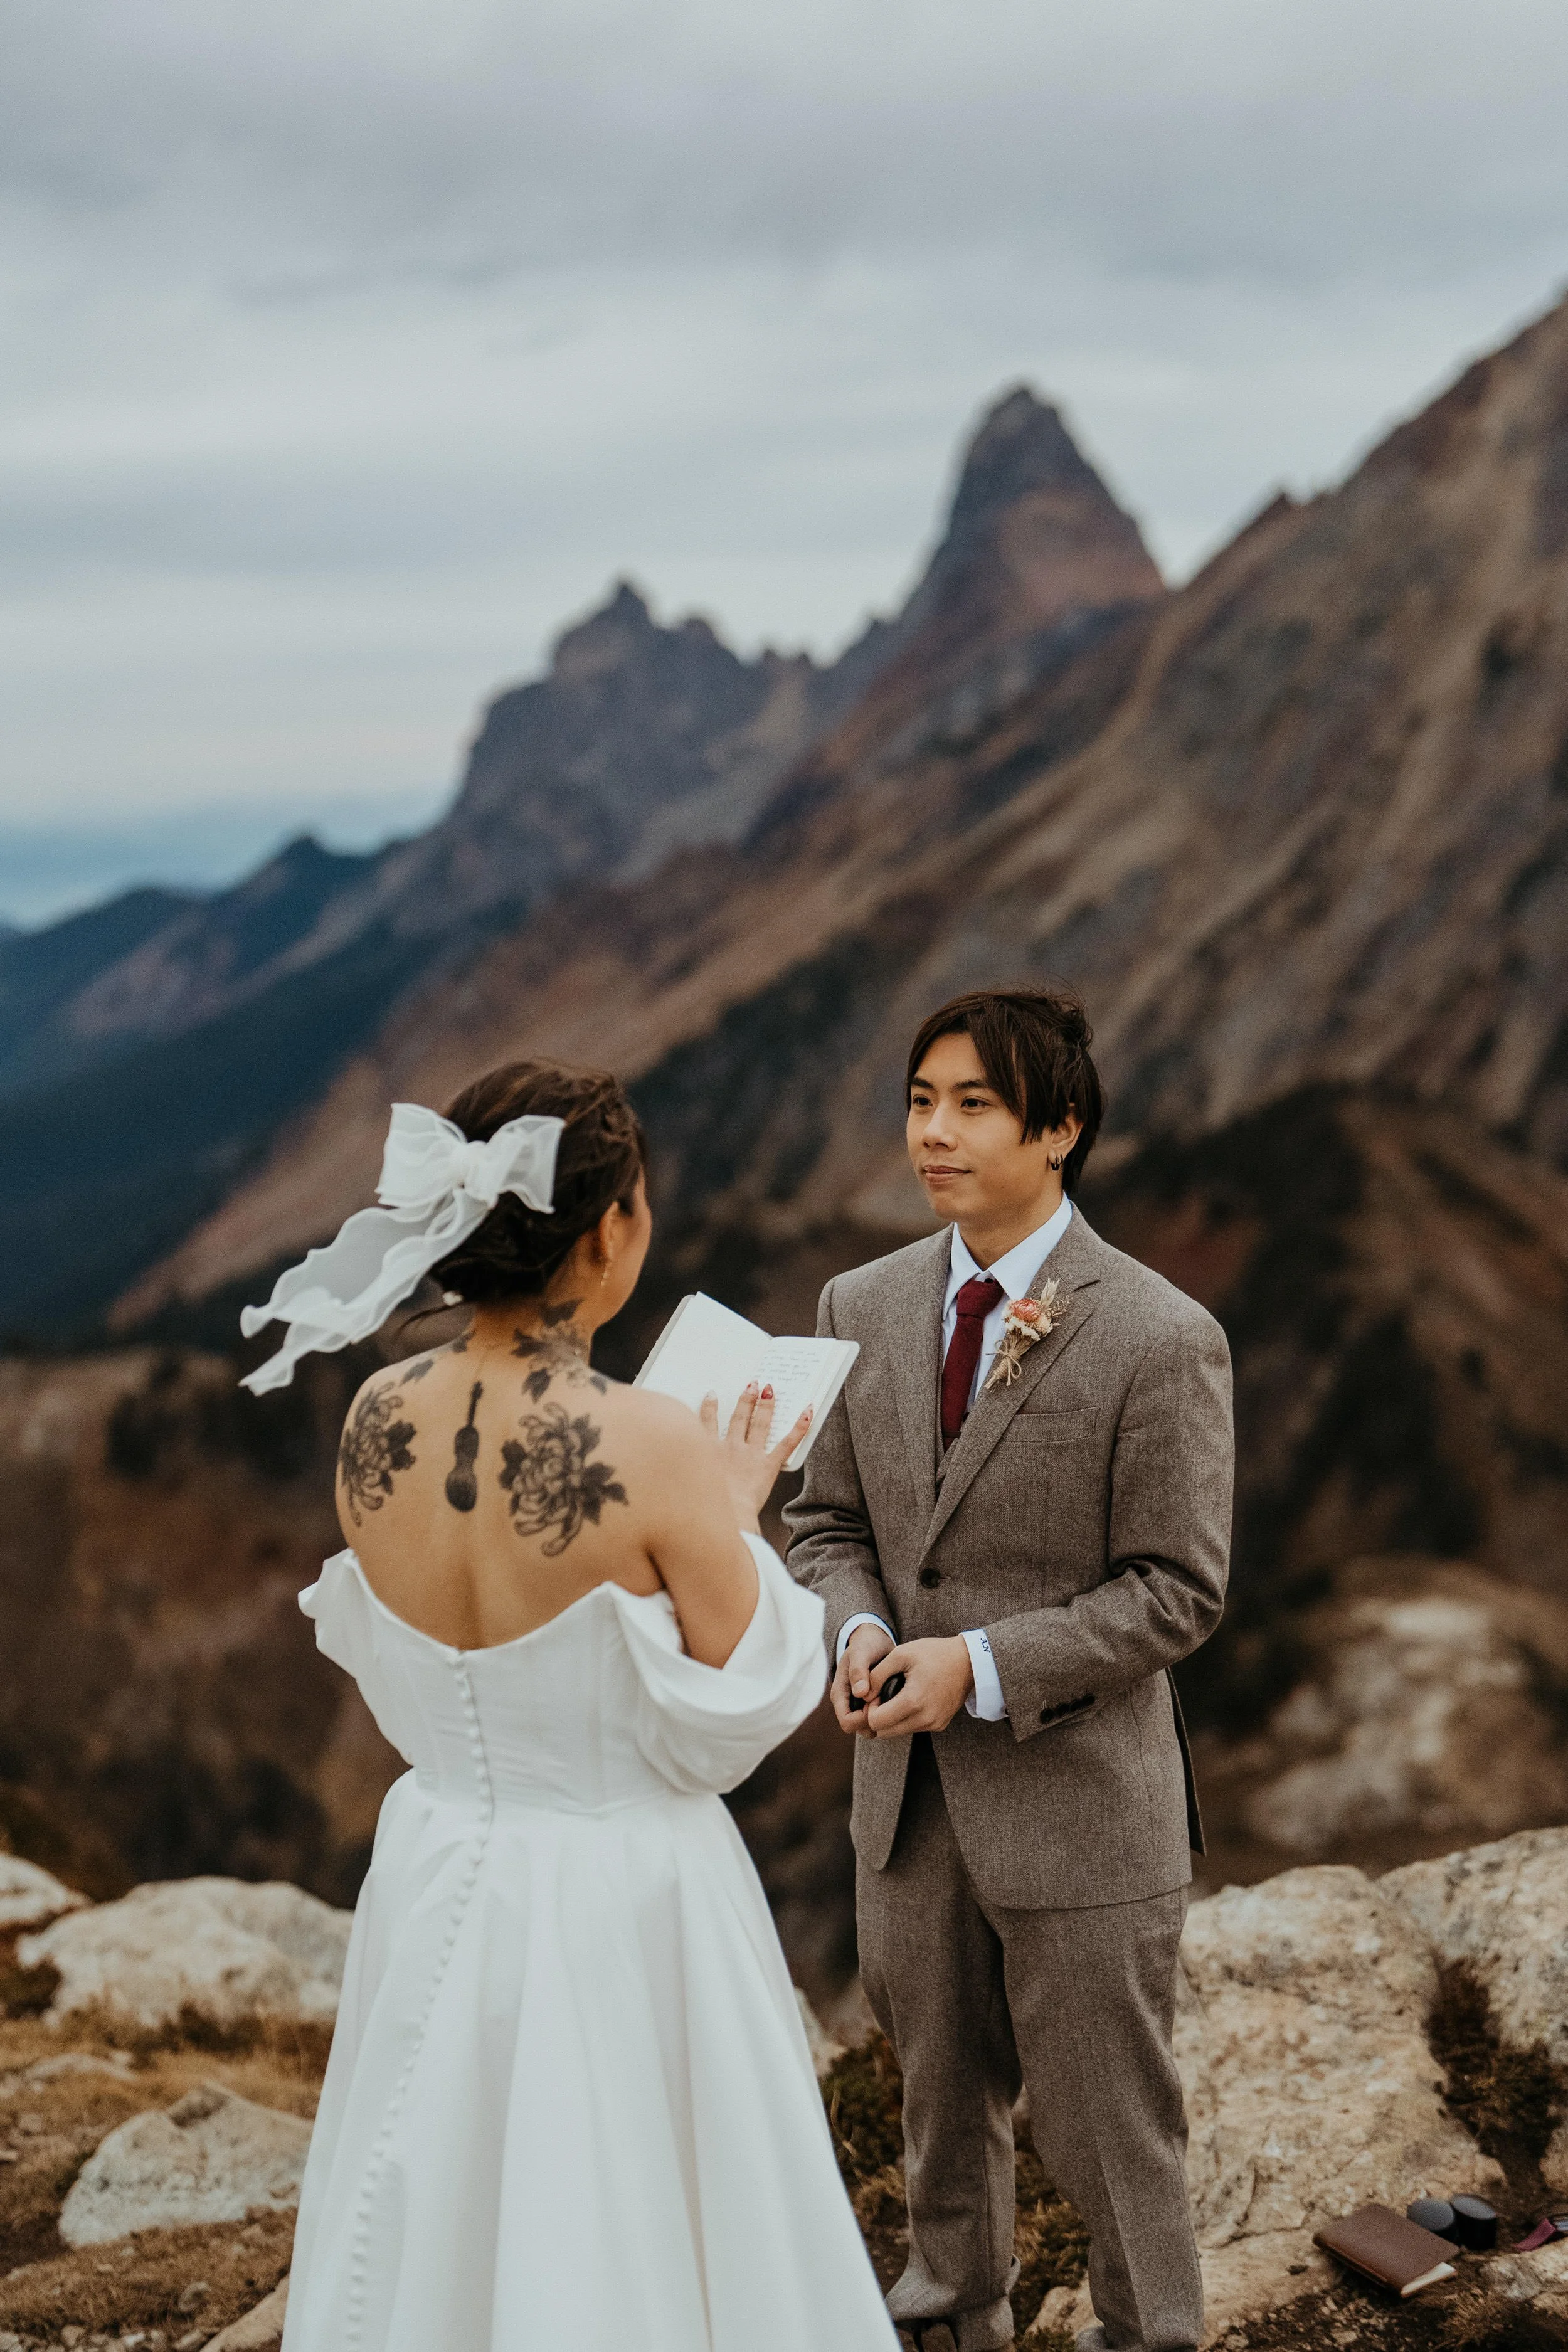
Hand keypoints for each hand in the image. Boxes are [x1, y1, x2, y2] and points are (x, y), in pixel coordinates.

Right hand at [700, 1383, 812, 1531]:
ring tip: (769, 1391)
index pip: (708, 1423)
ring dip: (765, 1406)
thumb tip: (680, 1476)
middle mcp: (731, 1448)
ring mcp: (751, 1455)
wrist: (726, 1515)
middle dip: (746, 1400)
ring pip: (759, 1424)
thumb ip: (689, 1475)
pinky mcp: (768, 1466)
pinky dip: (799, 1427)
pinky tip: (807, 1412)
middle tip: (751, 1385)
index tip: (712, 1396)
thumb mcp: (689, 1486)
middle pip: (738, 1418)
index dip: (710, 1407)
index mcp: (710, 1452)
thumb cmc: (708, 1506)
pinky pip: (787, 1443)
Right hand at [831, 1621, 895, 1734]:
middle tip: (887, 1702)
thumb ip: (858, 1670)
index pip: (847, 1722)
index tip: (876, 1704)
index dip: (862, 1719)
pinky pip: (879, 1718)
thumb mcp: (861, 1652)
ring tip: (893, 1700)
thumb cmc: (865, 1644)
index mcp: (840, 1694)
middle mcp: (848, 1703)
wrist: (875, 1641)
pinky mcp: (872, 1704)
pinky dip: (888, 1713)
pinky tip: (897, 1700)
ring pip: (870, 1727)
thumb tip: (860, 1693)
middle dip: (874, 1720)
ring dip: (882, 1718)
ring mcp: (860, 1705)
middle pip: (859, 1728)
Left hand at [865, 1637, 974, 1735]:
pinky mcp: (941, 1724)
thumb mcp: (900, 1654)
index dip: (870, 1709)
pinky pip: (914, 1728)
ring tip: (897, 1695)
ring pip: (899, 1732)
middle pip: (885, 1732)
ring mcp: (934, 1724)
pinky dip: (907, 1718)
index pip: (877, 1723)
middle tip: (884, 1695)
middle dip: (878, 1716)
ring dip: (892, 1719)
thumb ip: (876, 1675)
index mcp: (913, 1702)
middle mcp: (925, 1719)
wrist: (968, 1661)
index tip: (877, 1693)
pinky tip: (912, 1699)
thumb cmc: (934, 1653)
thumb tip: (863, 1695)